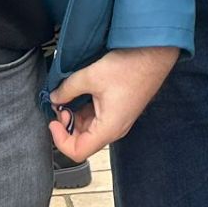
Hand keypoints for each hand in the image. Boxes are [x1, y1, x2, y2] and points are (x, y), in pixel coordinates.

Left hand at [47, 45, 178, 163]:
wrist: (154, 55)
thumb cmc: (130, 67)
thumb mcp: (91, 76)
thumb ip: (68, 89)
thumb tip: (54, 97)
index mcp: (108, 128)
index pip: (77, 151)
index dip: (60, 140)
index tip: (53, 121)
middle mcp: (114, 129)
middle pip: (82, 141)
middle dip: (67, 125)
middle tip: (61, 104)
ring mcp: (118, 120)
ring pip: (89, 128)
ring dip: (76, 115)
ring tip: (70, 95)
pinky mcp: (119, 110)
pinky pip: (98, 117)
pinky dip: (85, 109)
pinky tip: (82, 92)